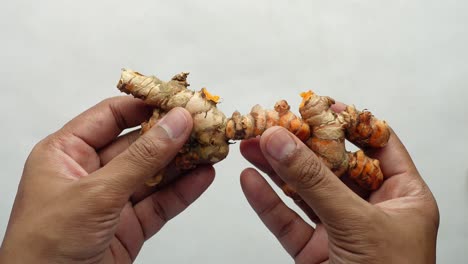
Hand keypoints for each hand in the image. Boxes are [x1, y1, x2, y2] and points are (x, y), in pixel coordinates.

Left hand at [0, 97, 214, 262]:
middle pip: (138, 144)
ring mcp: (112, 200)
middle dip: (172, 135)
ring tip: (212, 147)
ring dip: (183, 162)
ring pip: (154, 174)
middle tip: (204, 124)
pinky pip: (161, 202)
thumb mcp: (96, 193)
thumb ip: (141, 158)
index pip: (111, 116)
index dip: (145, 105)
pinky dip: (183, 191)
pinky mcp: (129, 226)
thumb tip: (175, 123)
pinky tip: (203, 176)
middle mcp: (90, 173)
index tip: (178, 100)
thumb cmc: (46, 246)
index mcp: (66, 154)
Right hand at [240, 115, 438, 262]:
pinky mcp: (314, 253)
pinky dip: (267, 202)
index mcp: (403, 198)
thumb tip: (281, 141)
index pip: (378, 145)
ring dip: (276, 168)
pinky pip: (287, 221)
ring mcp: (340, 231)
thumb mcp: (358, 225)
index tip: (318, 105)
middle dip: (300, 144)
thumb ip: (316, 182)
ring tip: (251, 145)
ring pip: (304, 191)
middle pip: (331, 165)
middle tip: (272, 123)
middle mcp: (371, 211)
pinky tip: (250, 181)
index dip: (349, 122)